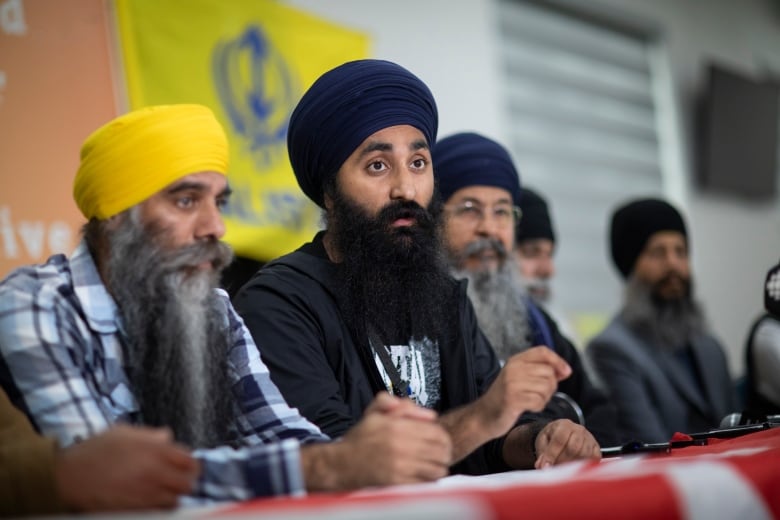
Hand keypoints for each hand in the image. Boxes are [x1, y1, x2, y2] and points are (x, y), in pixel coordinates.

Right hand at [55, 425, 198, 511]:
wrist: (70, 475)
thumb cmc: (95, 451)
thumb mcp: (124, 432)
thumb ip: (150, 435)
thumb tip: (167, 437)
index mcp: (155, 450)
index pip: (190, 460)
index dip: (191, 463)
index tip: (188, 465)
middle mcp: (154, 471)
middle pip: (187, 482)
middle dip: (186, 480)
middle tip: (179, 479)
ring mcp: (146, 492)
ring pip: (176, 499)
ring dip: (174, 495)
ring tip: (166, 490)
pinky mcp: (136, 508)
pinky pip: (159, 510)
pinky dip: (161, 506)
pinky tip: (153, 500)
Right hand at [302, 393, 451, 490]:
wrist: (342, 463)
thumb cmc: (360, 439)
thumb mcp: (375, 412)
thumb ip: (402, 405)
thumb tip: (429, 414)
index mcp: (397, 426)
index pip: (436, 431)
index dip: (443, 436)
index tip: (441, 439)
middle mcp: (401, 445)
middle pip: (441, 450)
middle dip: (445, 452)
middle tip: (443, 453)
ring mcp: (400, 465)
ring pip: (437, 468)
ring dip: (440, 466)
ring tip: (435, 464)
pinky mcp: (398, 482)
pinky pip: (425, 482)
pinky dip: (430, 479)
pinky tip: (425, 475)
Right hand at [478, 346, 570, 437]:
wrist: (484, 416)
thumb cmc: (506, 398)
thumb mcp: (521, 378)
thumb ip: (541, 372)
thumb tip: (566, 370)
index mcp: (515, 360)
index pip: (542, 351)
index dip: (558, 360)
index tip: (566, 372)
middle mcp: (513, 368)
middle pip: (549, 372)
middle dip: (551, 386)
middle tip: (539, 394)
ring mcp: (511, 383)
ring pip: (546, 387)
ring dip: (544, 398)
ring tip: (531, 401)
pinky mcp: (512, 399)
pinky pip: (539, 401)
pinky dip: (538, 407)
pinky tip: (528, 407)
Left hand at [534, 419, 600, 468]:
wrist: (563, 433)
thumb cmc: (552, 438)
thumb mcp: (543, 442)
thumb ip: (543, 453)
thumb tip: (542, 466)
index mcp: (563, 424)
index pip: (559, 440)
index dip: (552, 455)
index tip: (545, 467)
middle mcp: (579, 429)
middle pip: (573, 448)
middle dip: (562, 461)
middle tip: (554, 469)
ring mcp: (589, 438)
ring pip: (584, 455)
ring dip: (572, 466)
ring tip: (563, 470)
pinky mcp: (596, 448)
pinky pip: (594, 459)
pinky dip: (584, 466)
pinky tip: (575, 469)